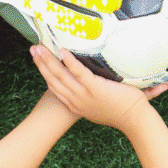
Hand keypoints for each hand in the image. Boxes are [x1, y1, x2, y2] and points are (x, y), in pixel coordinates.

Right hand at [31, 45, 167, 128]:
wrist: (135, 120)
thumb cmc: (122, 111)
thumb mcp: (99, 105)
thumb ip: (92, 94)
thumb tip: (91, 82)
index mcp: (75, 104)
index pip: (54, 86)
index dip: (44, 72)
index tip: (37, 60)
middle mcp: (76, 100)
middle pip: (53, 79)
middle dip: (41, 63)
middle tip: (32, 49)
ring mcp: (84, 95)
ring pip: (61, 75)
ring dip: (48, 60)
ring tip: (40, 47)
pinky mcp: (95, 89)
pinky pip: (79, 73)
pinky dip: (69, 62)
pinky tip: (62, 51)